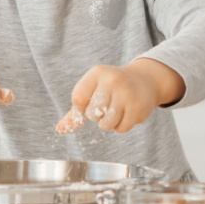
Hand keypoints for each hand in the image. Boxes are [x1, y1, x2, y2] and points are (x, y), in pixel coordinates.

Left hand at [57, 59, 183, 133]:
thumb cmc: (111, 87)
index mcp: (97, 73)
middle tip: (105, 105)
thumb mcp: (93, 89)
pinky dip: (120, 126)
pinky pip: (120, 129)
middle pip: (92, 113)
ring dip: (108, 123)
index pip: (78, 99)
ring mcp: (127, 94)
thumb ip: (75, 110)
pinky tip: (126, 113)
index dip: (80, 109)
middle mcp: (112, 81)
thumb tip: (60, 130)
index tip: (87, 105)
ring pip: (106, 124)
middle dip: (96, 115)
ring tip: (115, 110)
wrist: (145, 80)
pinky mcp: (138, 108)